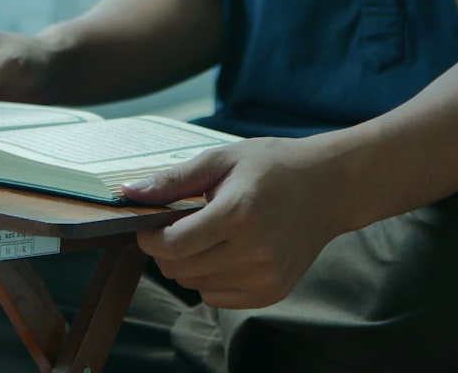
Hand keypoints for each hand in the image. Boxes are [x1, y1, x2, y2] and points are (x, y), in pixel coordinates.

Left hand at [122, 137, 349, 308]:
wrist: (329, 187)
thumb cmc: (272, 166)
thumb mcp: (220, 160)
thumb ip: (173, 181)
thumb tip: (128, 193)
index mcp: (239, 213)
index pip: (174, 245)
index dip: (150, 238)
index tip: (149, 225)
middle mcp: (255, 251)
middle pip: (180, 269)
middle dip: (166, 249)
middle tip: (179, 225)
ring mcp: (267, 276)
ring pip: (195, 285)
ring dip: (188, 264)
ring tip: (209, 234)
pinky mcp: (273, 292)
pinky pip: (217, 298)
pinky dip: (210, 278)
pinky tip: (226, 251)